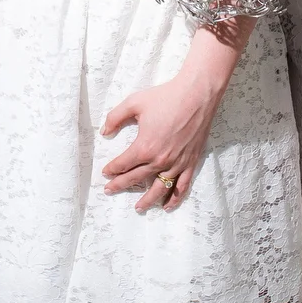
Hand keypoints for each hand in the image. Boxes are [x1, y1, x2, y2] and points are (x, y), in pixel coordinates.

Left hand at [101, 60, 228, 212]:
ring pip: (159, 189)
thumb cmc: (166, 97)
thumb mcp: (134, 102)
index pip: (123, 164)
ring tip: (138, 207)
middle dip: (121, 185)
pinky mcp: (190, 162)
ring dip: (147, 200)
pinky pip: (182, 186)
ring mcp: (177, 163)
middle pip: (137, 178)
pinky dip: (174, 198)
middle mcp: (160, 160)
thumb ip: (115, 117)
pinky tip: (166, 206)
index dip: (112, 169)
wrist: (197, 95)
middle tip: (110, 190)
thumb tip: (104, 132)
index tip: (105, 172)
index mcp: (144, 147)